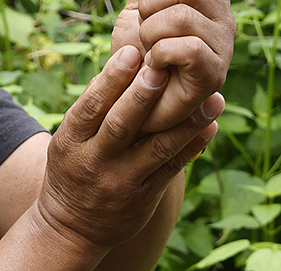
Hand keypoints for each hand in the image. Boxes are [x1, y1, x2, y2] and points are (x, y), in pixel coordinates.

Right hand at [36, 46, 222, 251]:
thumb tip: (123, 61)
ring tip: (211, 98)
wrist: (71, 228)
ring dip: (186, 122)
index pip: (91, 106)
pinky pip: (171, 170)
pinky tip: (210, 126)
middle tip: (164, 67)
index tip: (131, 51)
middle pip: (120, 125)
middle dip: (142, 95)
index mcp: (71, 141)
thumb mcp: (69, 138)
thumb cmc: (73, 166)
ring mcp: (121, 182)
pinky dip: (192, 147)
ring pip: (155, 149)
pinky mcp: (144, 199)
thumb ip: (93, 107)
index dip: (110, 78)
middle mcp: (96, 161)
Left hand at [111, 0, 235, 133]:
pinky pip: (185, 46)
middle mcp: (222, 15)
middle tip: (143, 26)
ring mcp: (223, 43)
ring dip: (150, 31)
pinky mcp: (216, 71)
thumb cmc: (136, 51)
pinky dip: (159, 53)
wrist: (130, 98)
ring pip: (181, 15)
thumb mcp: (141, 7)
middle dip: (150, 4)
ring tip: (148, 48)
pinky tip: (156, 65)